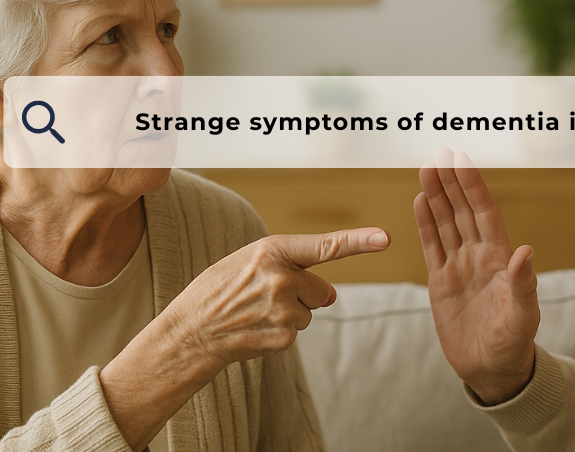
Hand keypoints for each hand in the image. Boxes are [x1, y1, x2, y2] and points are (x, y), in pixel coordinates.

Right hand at [171, 227, 389, 367]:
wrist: (189, 331)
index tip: (385, 237)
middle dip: (302, 294)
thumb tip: (330, 294)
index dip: (358, 241)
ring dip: (288, 314)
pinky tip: (254, 329)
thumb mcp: (248, 262)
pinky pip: (296, 332)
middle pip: (321, 289)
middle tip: (263, 297)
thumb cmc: (218, 291)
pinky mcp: (283, 336)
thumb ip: (291, 266)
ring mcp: (284, 309)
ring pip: (308, 313)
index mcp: (271, 251)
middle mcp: (282, 278)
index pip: (323, 246)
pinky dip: (279, 332)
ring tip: (253, 313)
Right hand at [414, 148, 539, 404]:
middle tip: (440, 152)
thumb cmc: (514, 344)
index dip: (473, 186)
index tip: (462, 160)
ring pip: (446, 222)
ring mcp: (459, 267)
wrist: (493, 370)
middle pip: (463, 210)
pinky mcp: (441, 282)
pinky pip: (432, 245)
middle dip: (452, 181)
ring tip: (426, 168)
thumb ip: (523, 284)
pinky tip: (420, 201)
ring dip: (437, 196)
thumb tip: (526, 251)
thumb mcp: (524, 316)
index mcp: (500, 259)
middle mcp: (479, 256)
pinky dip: (426, 223)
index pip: (484, 213)